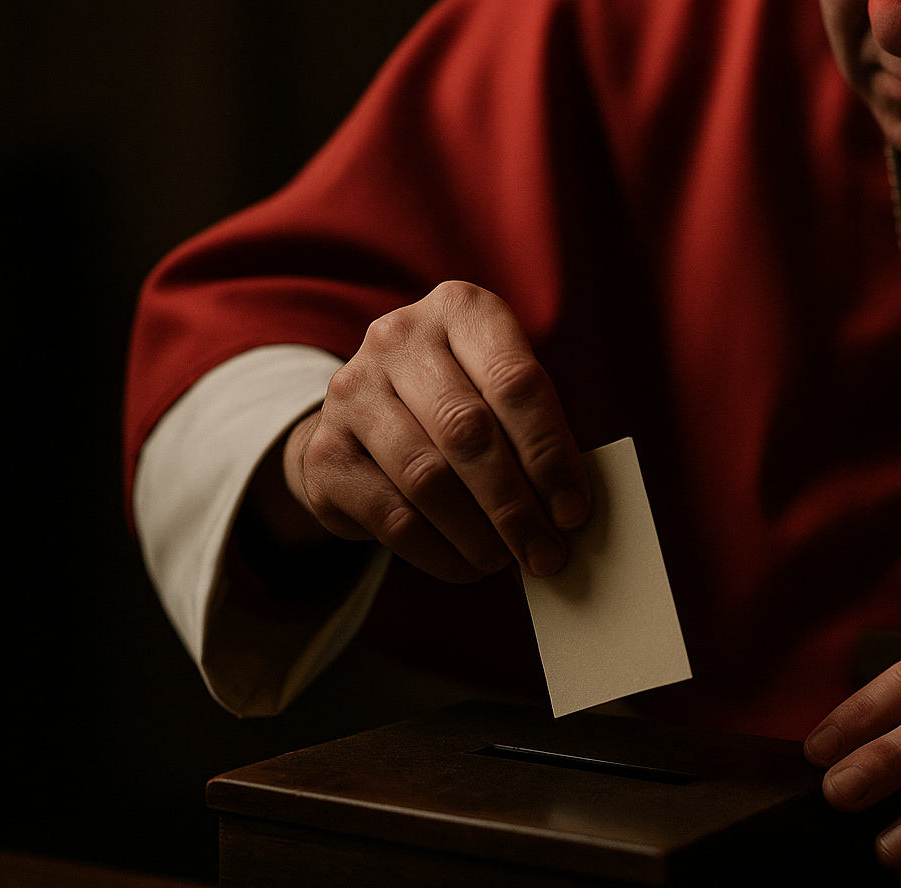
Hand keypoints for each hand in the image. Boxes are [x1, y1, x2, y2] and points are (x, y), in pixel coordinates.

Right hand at [259, 281, 589, 582]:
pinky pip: (392, 515)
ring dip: (479, 535)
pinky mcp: (326, 450)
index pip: (516, 382)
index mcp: (461, 310)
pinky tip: (467, 566)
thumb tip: (568, 517)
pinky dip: (439, 552)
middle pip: (469, 432)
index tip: (574, 511)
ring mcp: (352, 390)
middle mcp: (398, 337)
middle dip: (516, 505)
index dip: (549, 453)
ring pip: (428, 478)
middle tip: (547, 554)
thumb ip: (535, 439)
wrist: (367, 418)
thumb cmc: (465, 405)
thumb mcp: (503, 398)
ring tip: (509, 562)